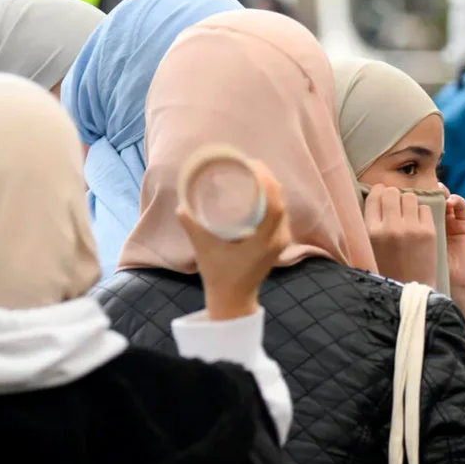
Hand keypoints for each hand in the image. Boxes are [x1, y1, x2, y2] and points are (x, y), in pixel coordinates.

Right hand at [178, 160, 289, 320]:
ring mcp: (281, 241)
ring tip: (253, 172)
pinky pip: (280, 214)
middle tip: (249, 164)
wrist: (233, 299)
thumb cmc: (219, 275)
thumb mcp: (203, 249)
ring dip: (271, 188)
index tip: (252, 165)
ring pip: (282, 206)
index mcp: (264, 241)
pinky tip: (259, 190)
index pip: (275, 205)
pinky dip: (272, 199)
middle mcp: (278, 239)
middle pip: (280, 201)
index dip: (267, 181)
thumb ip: (192, 226)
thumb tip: (182, 205)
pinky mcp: (279, 242)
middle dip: (267, 179)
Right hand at [365, 183, 436, 286]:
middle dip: (393, 196)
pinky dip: (422, 214)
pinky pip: (425, 209)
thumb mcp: (370, 248)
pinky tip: (419, 224)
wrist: (410, 290)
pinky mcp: (428, 232)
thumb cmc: (386, 269)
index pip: (374, 197)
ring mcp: (410, 229)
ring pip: (410, 197)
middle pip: (391, 192)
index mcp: (370, 232)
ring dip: (408, 203)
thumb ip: (369, 225)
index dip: (378, 192)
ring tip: (408, 214)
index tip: (381, 194)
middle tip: (396, 205)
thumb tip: (374, 197)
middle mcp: (390, 228)